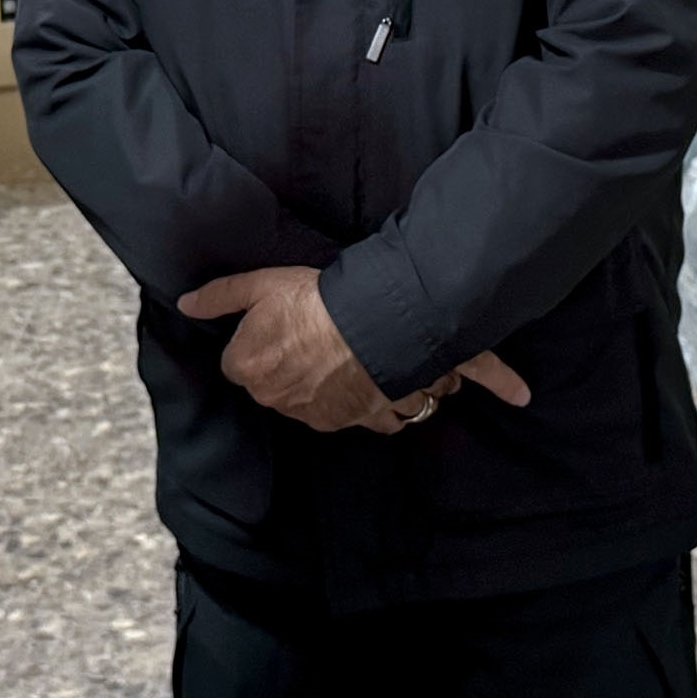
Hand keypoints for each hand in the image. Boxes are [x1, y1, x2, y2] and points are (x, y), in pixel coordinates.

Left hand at [177, 267, 530, 432]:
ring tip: (381, 359)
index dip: (266, 342)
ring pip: (356, 401)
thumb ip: (220, 295)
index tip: (284, 321)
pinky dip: (470, 391)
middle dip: (315, 365)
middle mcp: (296, 404)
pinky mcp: (387, 411)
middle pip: (298, 388)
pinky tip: (512, 392)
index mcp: (259, 376)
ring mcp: (343, 414)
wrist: (367, 324)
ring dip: (372, 387)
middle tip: (329, 334)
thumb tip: (185, 303)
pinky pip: (416, 409)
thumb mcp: (259, 284)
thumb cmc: (312, 300)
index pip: (249, 366)